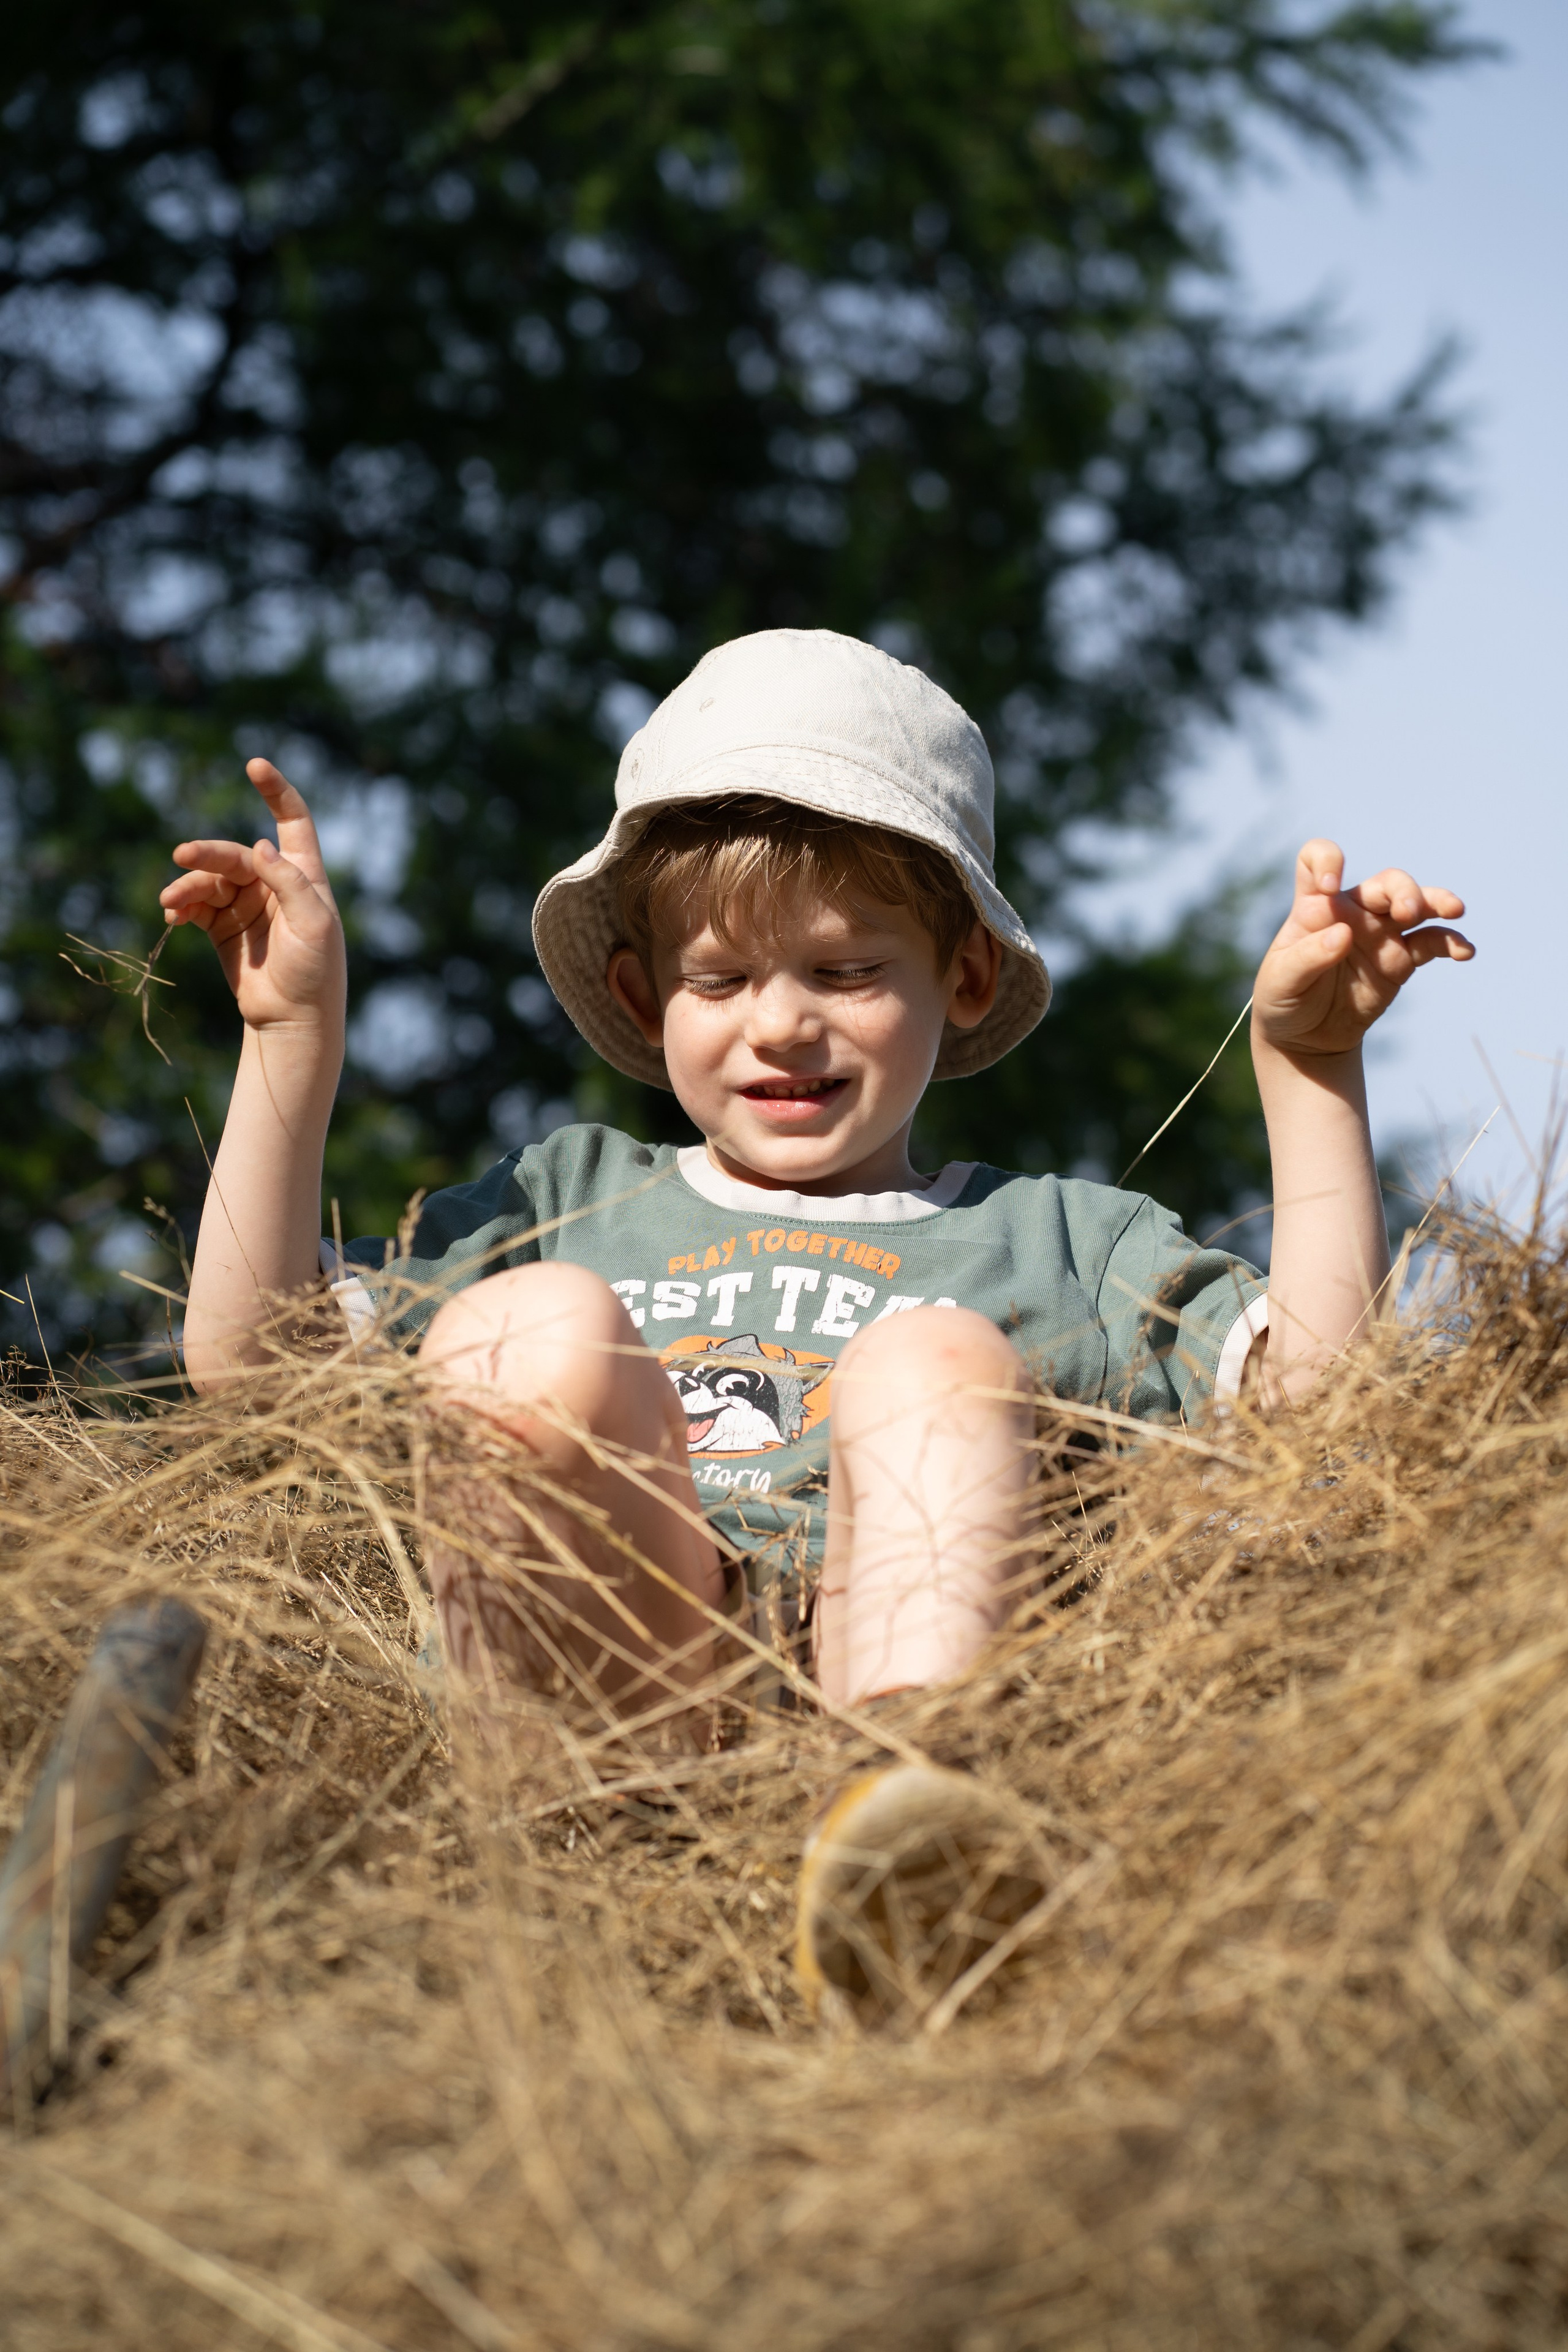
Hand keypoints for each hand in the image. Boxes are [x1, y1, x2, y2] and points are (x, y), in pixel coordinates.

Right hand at [159, 761, 346, 1033]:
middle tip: (181, 858)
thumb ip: (290, 882)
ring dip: (188, 886)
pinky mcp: (224, 928)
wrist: (293, 1020)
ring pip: (211, 880)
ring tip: (170, 902)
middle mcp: (274, 884)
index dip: (276, 791)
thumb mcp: (314, 925)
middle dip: (208, 855)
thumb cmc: (315, 972)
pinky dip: (182, 906)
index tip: (254, 765)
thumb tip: (259, 845)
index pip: (292, 822)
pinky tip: (171, 915)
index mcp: (304, 876)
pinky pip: (197, 906)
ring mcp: (247, 905)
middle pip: (235, 855)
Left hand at [1252, 838, 1473, 1059]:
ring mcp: (1381, 933)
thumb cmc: (1284, 999)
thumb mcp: (1282, 981)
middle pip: (1385, 882)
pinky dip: (1451, 942)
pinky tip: (1465, 951)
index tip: (1330, 885)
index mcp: (1315, 906)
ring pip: (1415, 904)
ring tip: (1454, 911)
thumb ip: (1308, 956)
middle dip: (1402, 890)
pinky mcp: (1401, 960)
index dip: (1327, 860)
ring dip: (1435, 902)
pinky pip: (1432, 942)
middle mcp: (1353, 912)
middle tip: (1407, 912)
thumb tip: (1343, 934)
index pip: (1318, 860)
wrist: (1305, 1037)